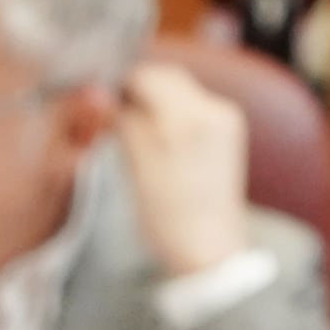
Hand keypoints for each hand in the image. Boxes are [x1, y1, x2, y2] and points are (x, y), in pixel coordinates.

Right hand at [112, 63, 254, 283]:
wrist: (210, 252)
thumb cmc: (168, 220)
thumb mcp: (136, 169)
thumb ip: (122, 123)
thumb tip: (102, 94)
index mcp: (187, 118)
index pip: (146, 77)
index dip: (119, 84)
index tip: (99, 100)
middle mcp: (212, 110)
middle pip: (167, 78)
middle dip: (139, 88)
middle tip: (114, 111)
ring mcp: (225, 120)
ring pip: (181, 90)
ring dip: (156, 99)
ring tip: (135, 127)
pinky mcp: (229, 132)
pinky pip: (195, 106)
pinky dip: (173, 112)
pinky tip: (160, 137)